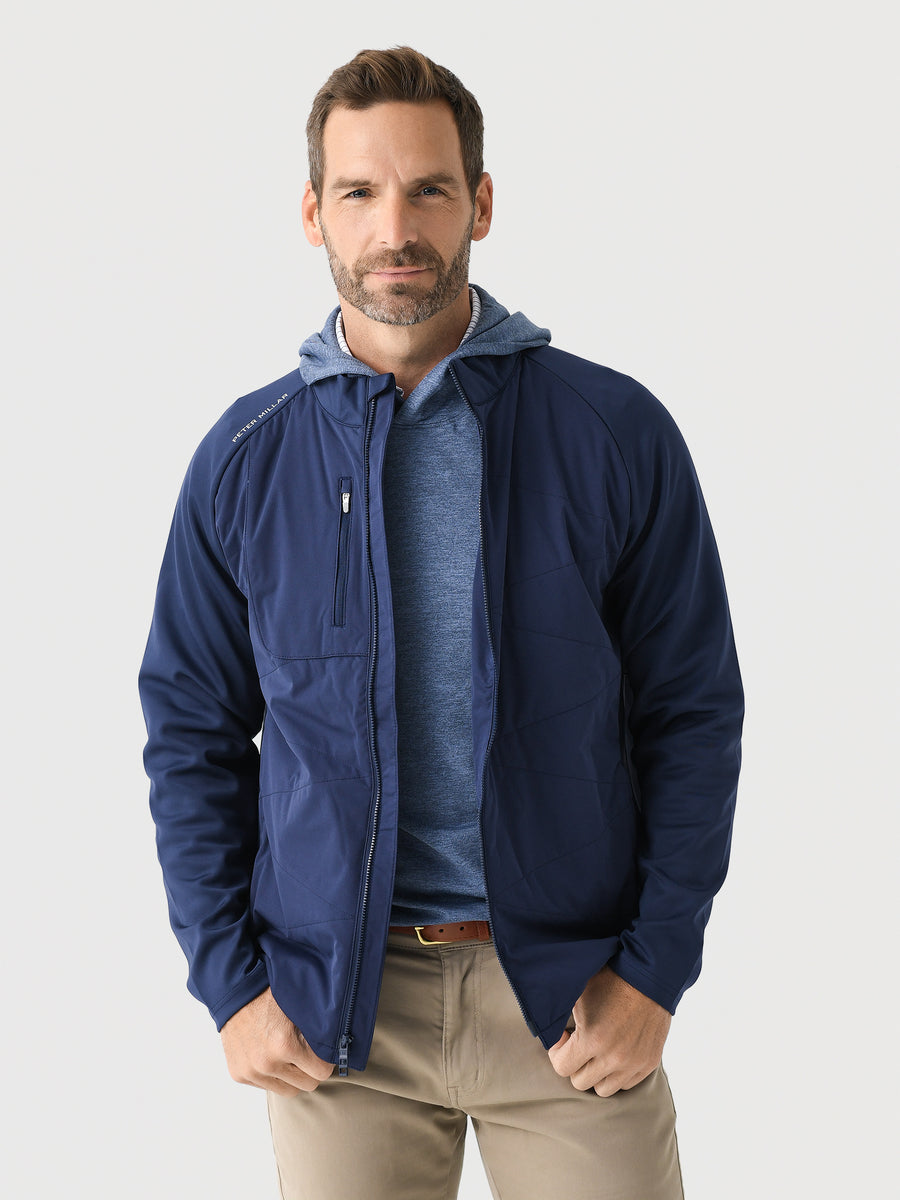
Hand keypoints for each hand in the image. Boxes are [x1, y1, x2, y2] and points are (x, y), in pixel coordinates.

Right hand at [220, 987, 334, 1096]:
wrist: (234, 991)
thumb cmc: (270, 993)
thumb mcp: (299, 1004)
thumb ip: (318, 1027)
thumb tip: (341, 1041)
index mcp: (285, 1045)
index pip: (322, 1072)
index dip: (326, 1060)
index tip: (324, 1050)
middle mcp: (267, 1063)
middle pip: (307, 1084)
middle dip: (311, 1069)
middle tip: (308, 1052)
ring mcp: (251, 1072)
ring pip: (288, 1090)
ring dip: (293, 1076)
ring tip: (290, 1054)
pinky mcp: (239, 1075)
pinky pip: (267, 1086)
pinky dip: (273, 1075)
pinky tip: (271, 1054)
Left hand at [547, 966, 670, 1096]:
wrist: (649, 973)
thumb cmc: (610, 979)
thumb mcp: (579, 993)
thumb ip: (560, 1018)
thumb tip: (548, 1032)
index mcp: (592, 1039)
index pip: (562, 1068)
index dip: (557, 1052)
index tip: (564, 1037)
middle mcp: (614, 1057)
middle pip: (581, 1082)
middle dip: (575, 1063)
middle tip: (579, 1044)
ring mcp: (634, 1063)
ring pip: (604, 1089)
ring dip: (596, 1073)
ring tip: (597, 1051)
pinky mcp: (650, 1062)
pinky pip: (626, 1083)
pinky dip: (618, 1073)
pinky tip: (615, 1051)